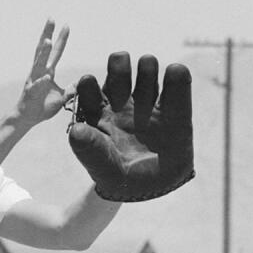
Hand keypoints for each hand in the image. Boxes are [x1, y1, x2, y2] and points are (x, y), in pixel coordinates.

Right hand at [13, 21, 70, 128]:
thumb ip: (70, 89)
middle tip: (51, 18)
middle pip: (44, 49)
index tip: (66, 25)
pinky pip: (37, 86)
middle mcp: (40, 72)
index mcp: (48, 71)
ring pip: (39, 64)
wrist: (27, 118)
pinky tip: (47, 76)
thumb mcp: (62, 97)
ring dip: (43, 53)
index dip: (61, 39)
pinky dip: (42, 81)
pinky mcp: (31, 93)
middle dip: (47, 34)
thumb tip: (79, 83)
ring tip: (47, 41)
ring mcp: (34, 80)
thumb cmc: (42, 106)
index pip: (56, 52)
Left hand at [68, 52, 196, 202]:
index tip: (87, 81)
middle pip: (119, 73)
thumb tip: (74, 131)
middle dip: (119, 66)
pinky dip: (178, 77)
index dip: (88, 85)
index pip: (90, 91)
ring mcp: (149, 104)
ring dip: (147, 66)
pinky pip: (178, 86)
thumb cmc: (118, 177)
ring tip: (147, 66)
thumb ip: (89, 149)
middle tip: (120, 63)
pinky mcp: (175, 109)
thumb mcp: (102, 167)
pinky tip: (176, 72)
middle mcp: (123, 103)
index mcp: (99, 113)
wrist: (151, 190)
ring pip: (147, 73)